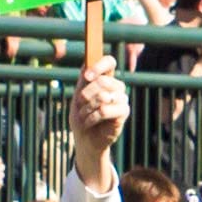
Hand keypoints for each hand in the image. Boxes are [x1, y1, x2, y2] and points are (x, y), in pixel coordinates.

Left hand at [70, 55, 128, 189]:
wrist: (85, 140)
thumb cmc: (81, 117)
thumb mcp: (77, 96)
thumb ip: (83, 81)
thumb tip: (86, 63)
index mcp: (105, 78)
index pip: (109, 61)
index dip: (99, 66)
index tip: (86, 77)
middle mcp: (116, 87)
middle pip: (103, 80)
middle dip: (86, 94)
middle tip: (80, 104)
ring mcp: (122, 99)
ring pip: (103, 96)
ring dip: (88, 108)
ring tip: (84, 116)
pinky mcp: (124, 112)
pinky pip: (105, 110)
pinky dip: (93, 117)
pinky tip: (89, 123)